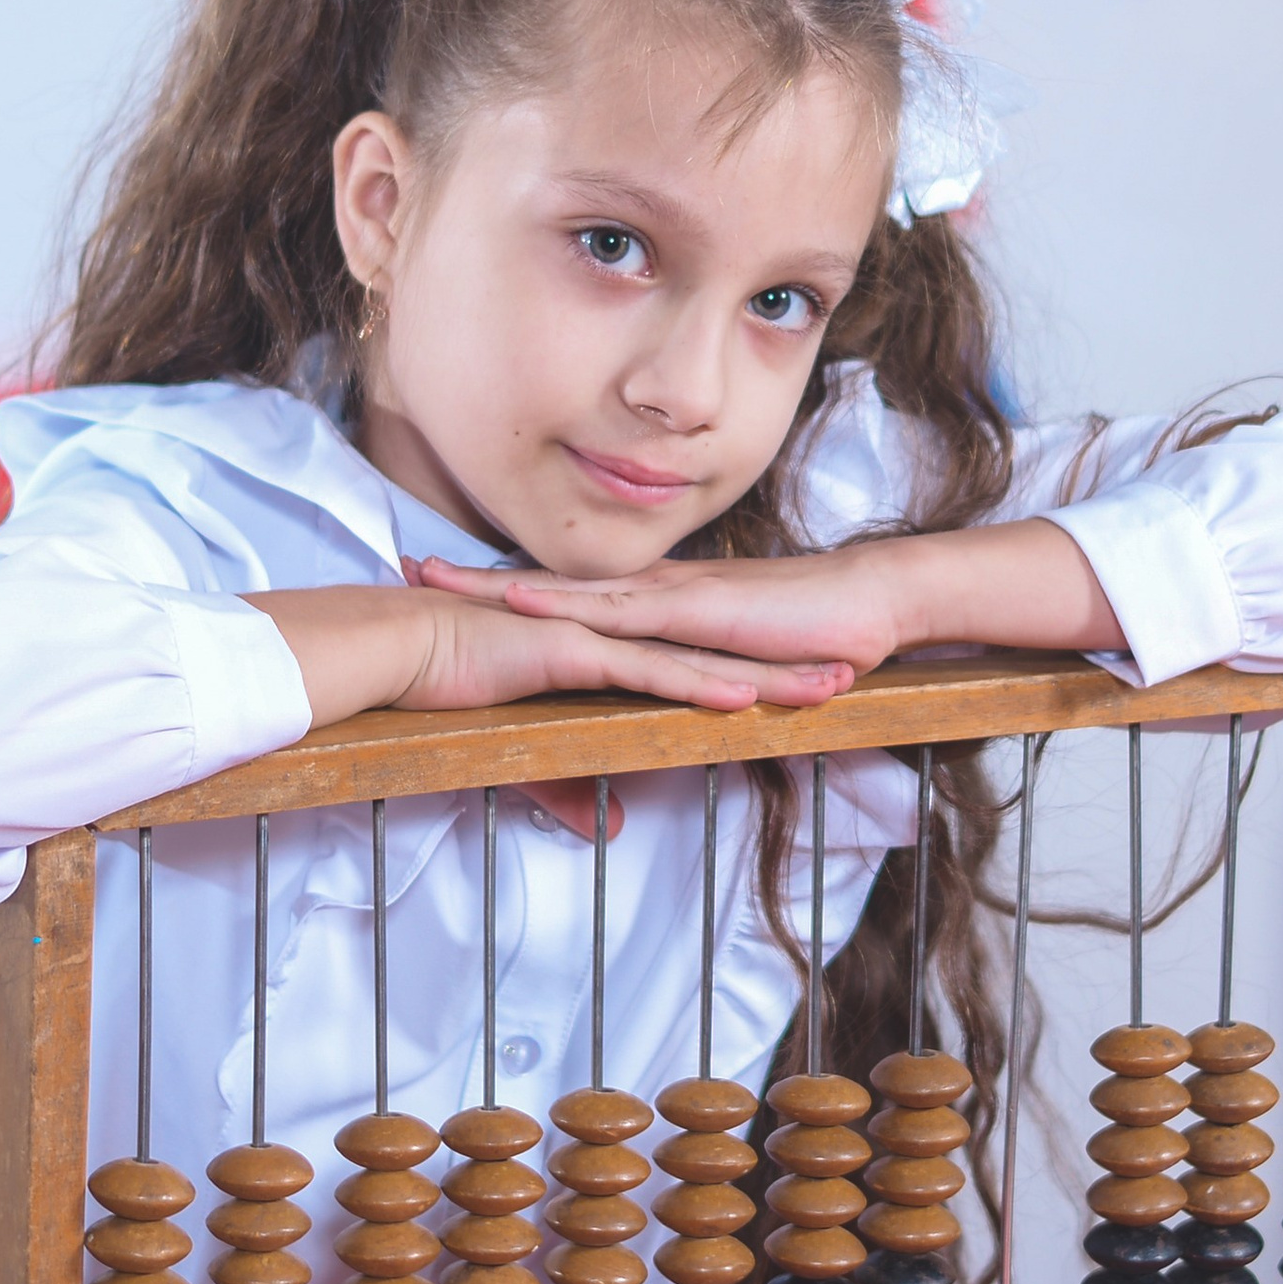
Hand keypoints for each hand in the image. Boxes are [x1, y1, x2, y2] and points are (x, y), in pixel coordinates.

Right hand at [243, 584, 853, 728]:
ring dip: (766, 678)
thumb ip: (567, 788)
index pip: (699, 669)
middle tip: (848, 681)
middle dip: (785, 671)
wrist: (400, 649)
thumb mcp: (524, 755)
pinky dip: (698, 688)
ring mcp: (600, 641)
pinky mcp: (575, 652)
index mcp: (612, 654)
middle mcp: (618, 640)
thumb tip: (602, 827)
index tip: (808, 693)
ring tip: (827, 689)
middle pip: (720, 659)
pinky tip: (744, 698)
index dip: (755, 680)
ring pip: (702, 664)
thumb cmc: (452, 689)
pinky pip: (649, 674)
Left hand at [408, 545, 904, 673]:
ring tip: (436, 580)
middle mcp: (655, 593)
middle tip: (409, 571)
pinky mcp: (695, 613)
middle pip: (550, 586)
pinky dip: (565, 606)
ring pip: (568, 591)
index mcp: (661, 607)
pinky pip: (618, 610)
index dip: (511, 597)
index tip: (451, 592)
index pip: (573, 600)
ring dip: (500, 587)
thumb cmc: (816, 636)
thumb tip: (671, 712)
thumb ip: (701, 685)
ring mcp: (672, 597)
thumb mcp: (741, 670)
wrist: (873, 603)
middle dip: (478, 582)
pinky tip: (519, 603)